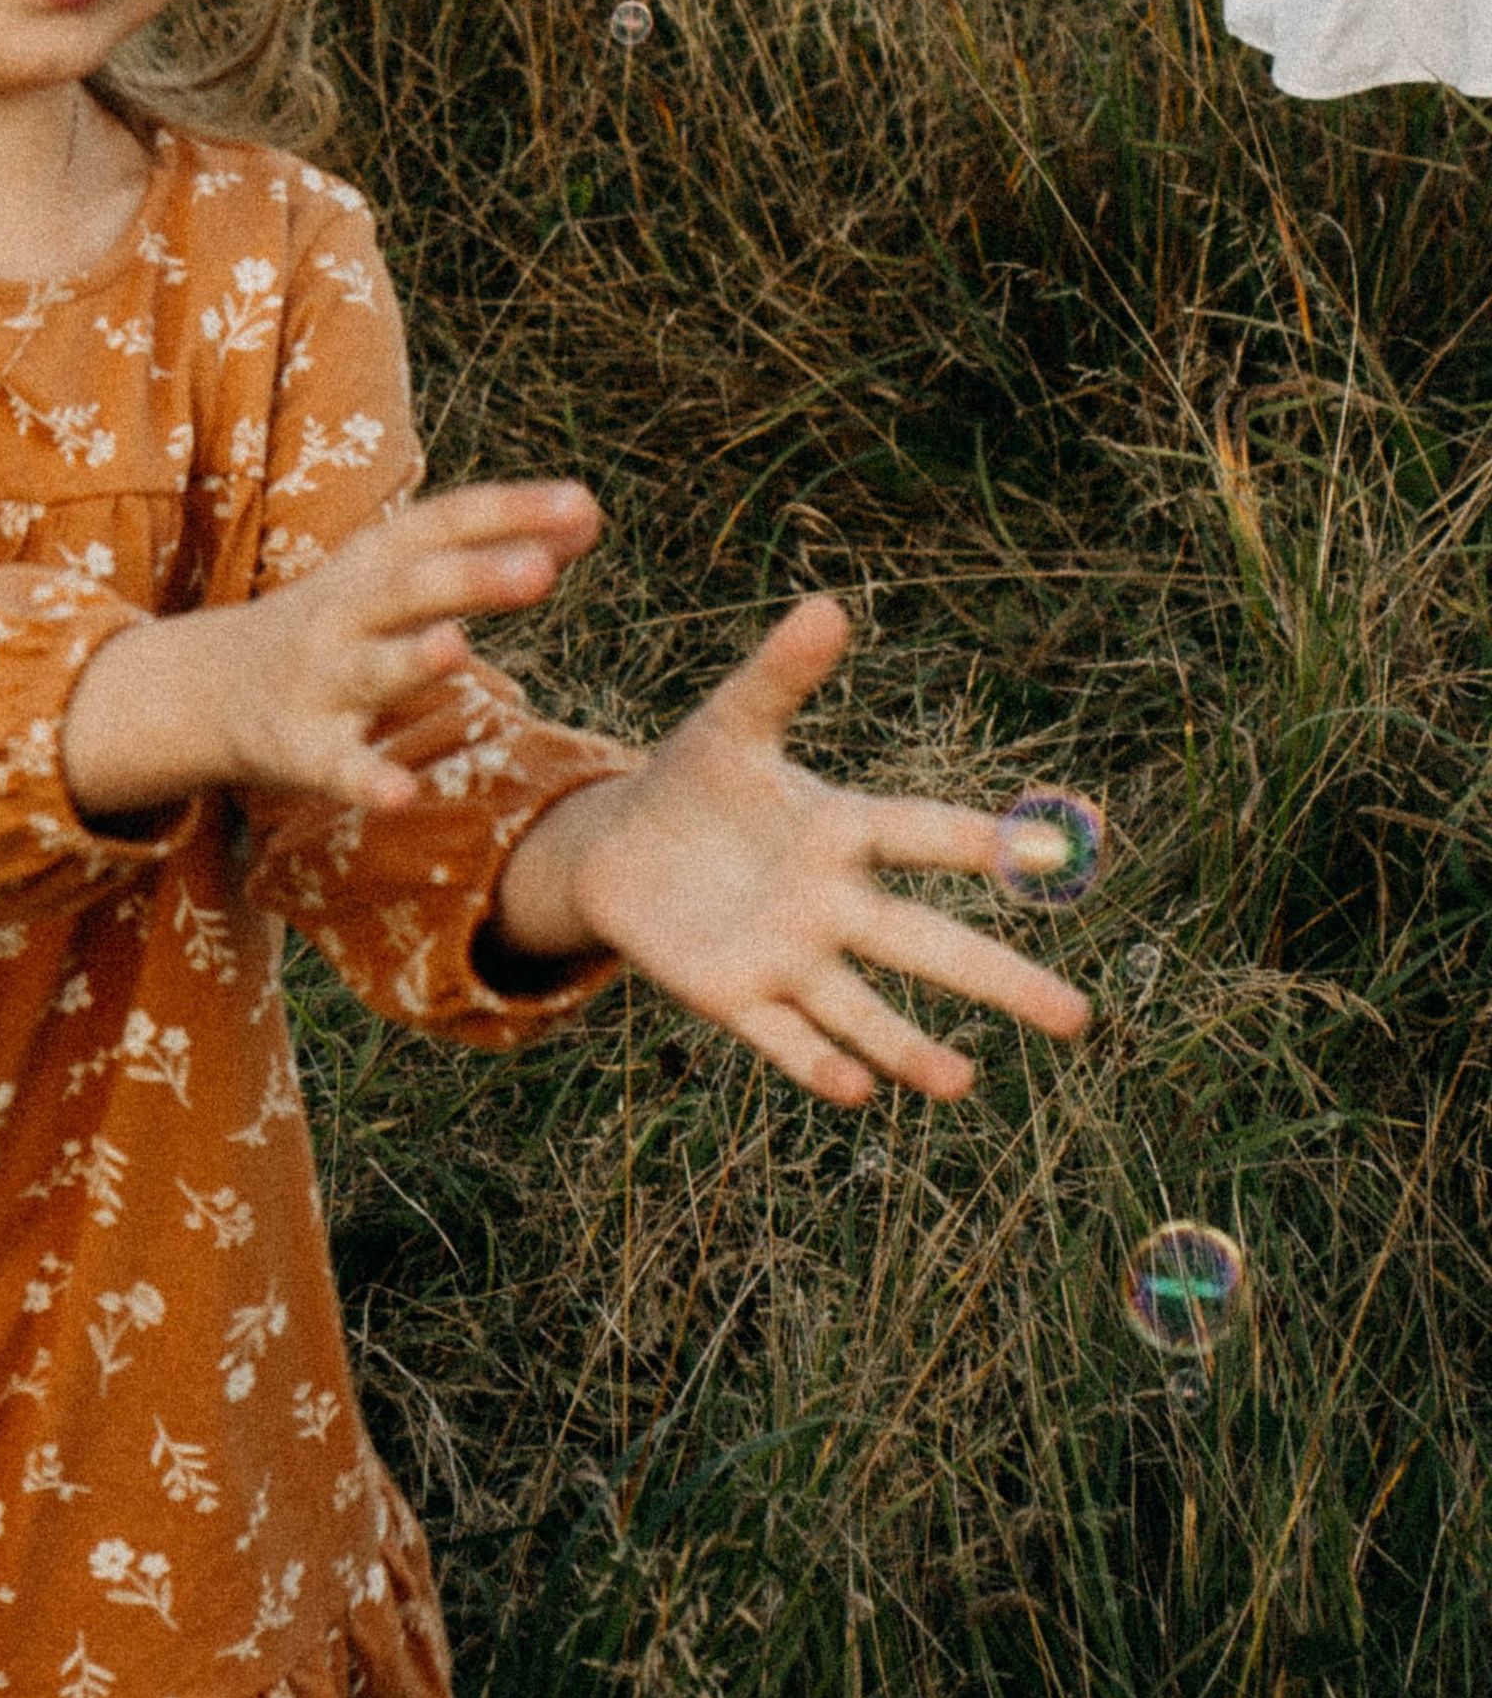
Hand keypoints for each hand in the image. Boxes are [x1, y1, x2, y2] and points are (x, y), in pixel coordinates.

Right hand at [61, 479, 600, 823]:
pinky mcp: (298, 748)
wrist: (202, 686)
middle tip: (540, 570)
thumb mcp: (399, 573)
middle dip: (472, 576)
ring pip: (370, 669)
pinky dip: (366, 779)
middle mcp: (346, 612)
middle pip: (411, 587)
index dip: (512, 511)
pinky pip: (335, 767)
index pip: (446, 522)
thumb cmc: (336, 621)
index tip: (584, 502)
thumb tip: (590, 512)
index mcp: (374, 562)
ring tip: (457, 650)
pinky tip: (401, 795)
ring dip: (411, 659)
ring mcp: (318, 679)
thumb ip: (493, 544)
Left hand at [491, 597, 1089, 1107]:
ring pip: (862, 1011)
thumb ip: (779, 677)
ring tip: (960, 1083)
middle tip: (1078, 1019)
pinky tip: (855, 1090)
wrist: (620, 847)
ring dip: (909, 1048)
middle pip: (924, 944)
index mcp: (841, 830)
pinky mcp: (734, 997)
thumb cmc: (694, 780)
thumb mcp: (730, 725)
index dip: (988, 843)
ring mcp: (788, 958)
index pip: (924, 835)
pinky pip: (782, 1037)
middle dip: (998, 980)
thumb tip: (827, 606)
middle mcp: (831, 905)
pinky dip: (815, 1063)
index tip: (1059, 851)